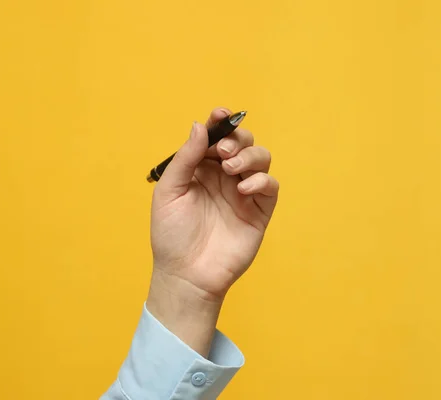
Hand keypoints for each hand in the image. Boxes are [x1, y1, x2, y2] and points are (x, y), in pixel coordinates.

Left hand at [146, 107, 278, 354]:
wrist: (186, 274)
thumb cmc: (171, 235)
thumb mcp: (169, 192)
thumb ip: (186, 158)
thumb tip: (200, 126)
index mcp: (202, 169)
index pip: (217, 137)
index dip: (222, 122)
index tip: (222, 114)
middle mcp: (224, 177)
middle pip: (243, 142)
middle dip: (237, 139)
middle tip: (224, 151)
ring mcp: (243, 193)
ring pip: (261, 158)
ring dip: (249, 156)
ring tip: (231, 170)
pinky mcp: (259, 211)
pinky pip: (270, 187)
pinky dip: (261, 181)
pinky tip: (242, 189)